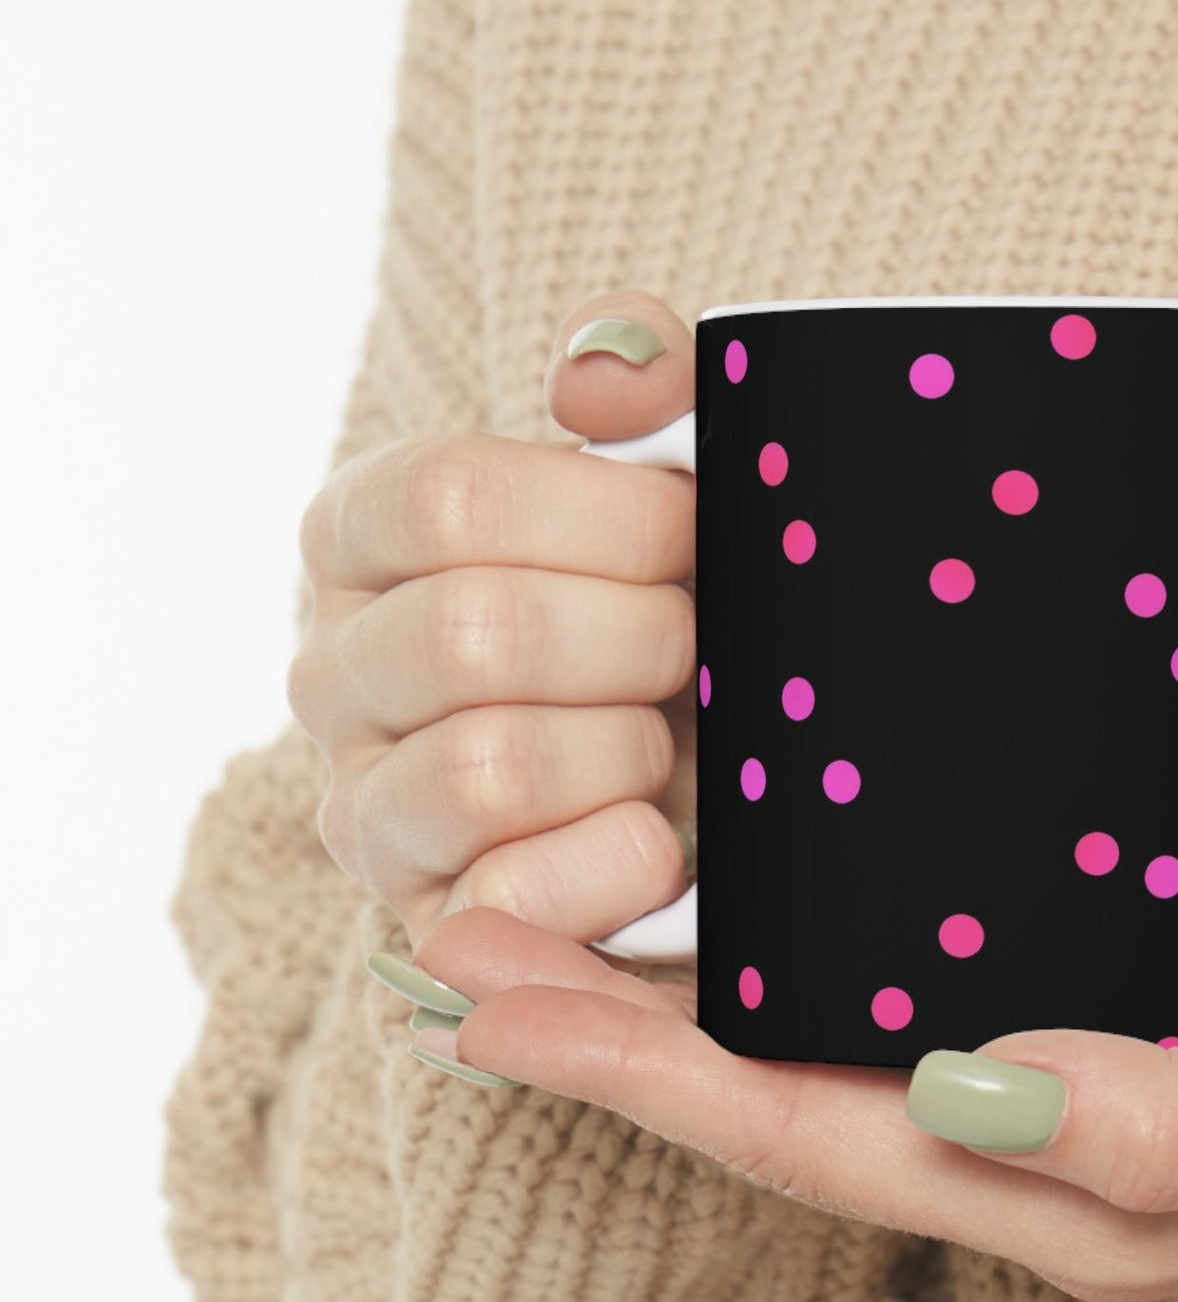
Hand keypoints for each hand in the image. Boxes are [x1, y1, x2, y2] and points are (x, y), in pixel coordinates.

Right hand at [288, 290, 699, 949]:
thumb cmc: (682, 604)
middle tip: (695, 648)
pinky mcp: (429, 924)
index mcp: (364, 537)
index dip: (607, 519)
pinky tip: (664, 837)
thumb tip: (600, 376)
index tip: (689, 535)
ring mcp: (367, 809)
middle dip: (638, 641)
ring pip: (487, 768)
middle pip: (474, 634)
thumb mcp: (677, 476)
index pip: (447, 498)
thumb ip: (647, 382)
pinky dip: (622, 862)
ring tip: (666, 742)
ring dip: (627, 751)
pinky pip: (513, 897)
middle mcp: (332, 671)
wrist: (722, 774)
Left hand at [393, 902, 1177, 1301]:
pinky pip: (898, 1009)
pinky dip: (789, 963)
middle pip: (775, 1105)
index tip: (490, 1000)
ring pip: (820, 1060)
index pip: (809, 1138)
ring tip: (542, 920)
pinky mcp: (1088, 1021)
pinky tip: (739, 905)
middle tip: (451, 944)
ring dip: (674, 999)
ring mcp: (1051, 1099)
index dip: (640, 1077)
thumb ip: (1176, 1117)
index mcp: (1072, 1193)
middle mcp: (1032, 1158)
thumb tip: (979, 1091)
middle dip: (606, 1036)